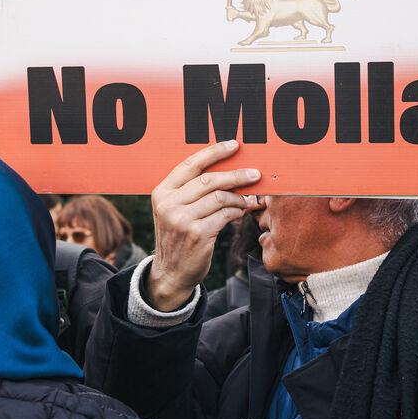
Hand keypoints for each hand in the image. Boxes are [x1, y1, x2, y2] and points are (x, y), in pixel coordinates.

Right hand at [147, 140, 259, 311]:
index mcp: (162, 192)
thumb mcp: (175, 211)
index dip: (214, 152)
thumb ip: (191, 191)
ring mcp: (181, 219)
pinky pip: (225, 214)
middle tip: (255, 175)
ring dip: (239, 197)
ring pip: (220, 197)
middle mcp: (169, 203)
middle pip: (209, 179)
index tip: (234, 146)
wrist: (171, 272)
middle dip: (236, 175)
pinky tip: (240, 213)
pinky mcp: (197, 234)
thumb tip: (227, 170)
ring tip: (248, 200)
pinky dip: (237, 211)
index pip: (190, 164)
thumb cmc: (179, 237)